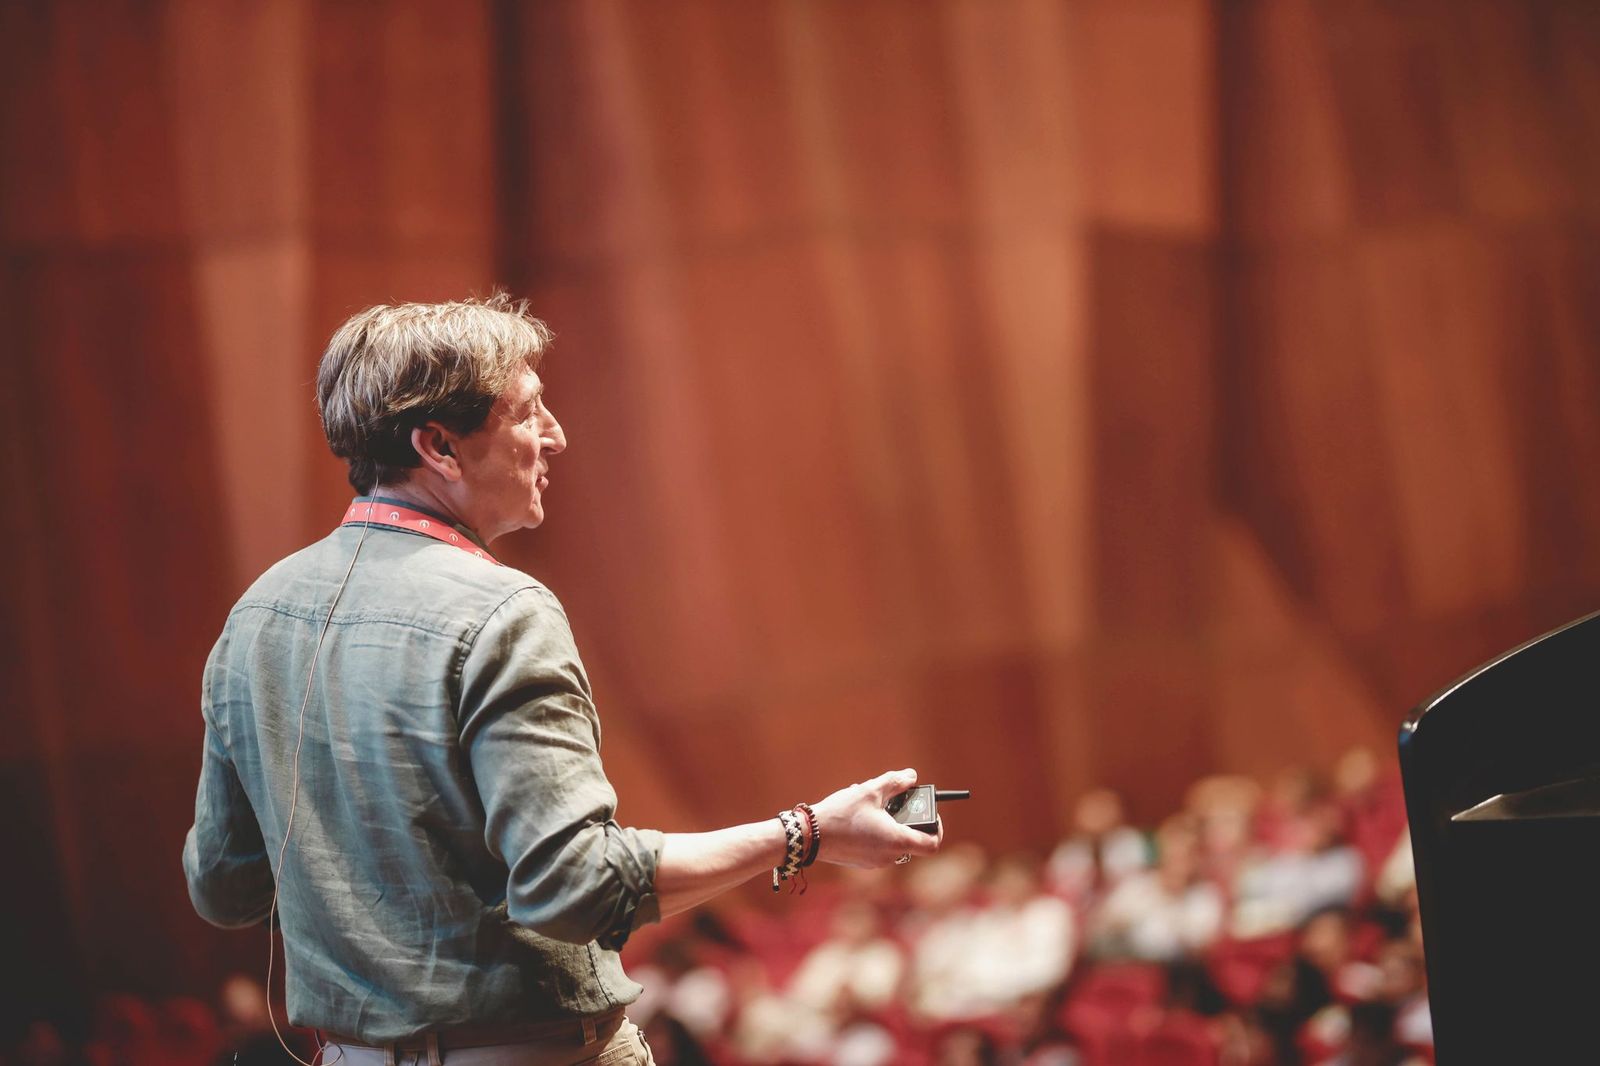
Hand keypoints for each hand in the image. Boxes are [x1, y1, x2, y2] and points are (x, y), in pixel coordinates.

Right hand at [809, 768, 943, 867]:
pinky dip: (877, 832)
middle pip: (913, 840)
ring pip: (894, 842)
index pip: (933, 843)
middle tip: (895, 802)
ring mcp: (876, 863)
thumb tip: (911, 776)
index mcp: (897, 841)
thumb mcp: (870, 791)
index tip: (929, 813)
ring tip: (871, 805)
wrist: (810, 836)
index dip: (937, 827)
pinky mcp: (863, 863)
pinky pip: (879, 847)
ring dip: (889, 823)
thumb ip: (895, 782)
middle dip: (907, 819)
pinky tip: (859, 816)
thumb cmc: (841, 814)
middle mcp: (890, 857)